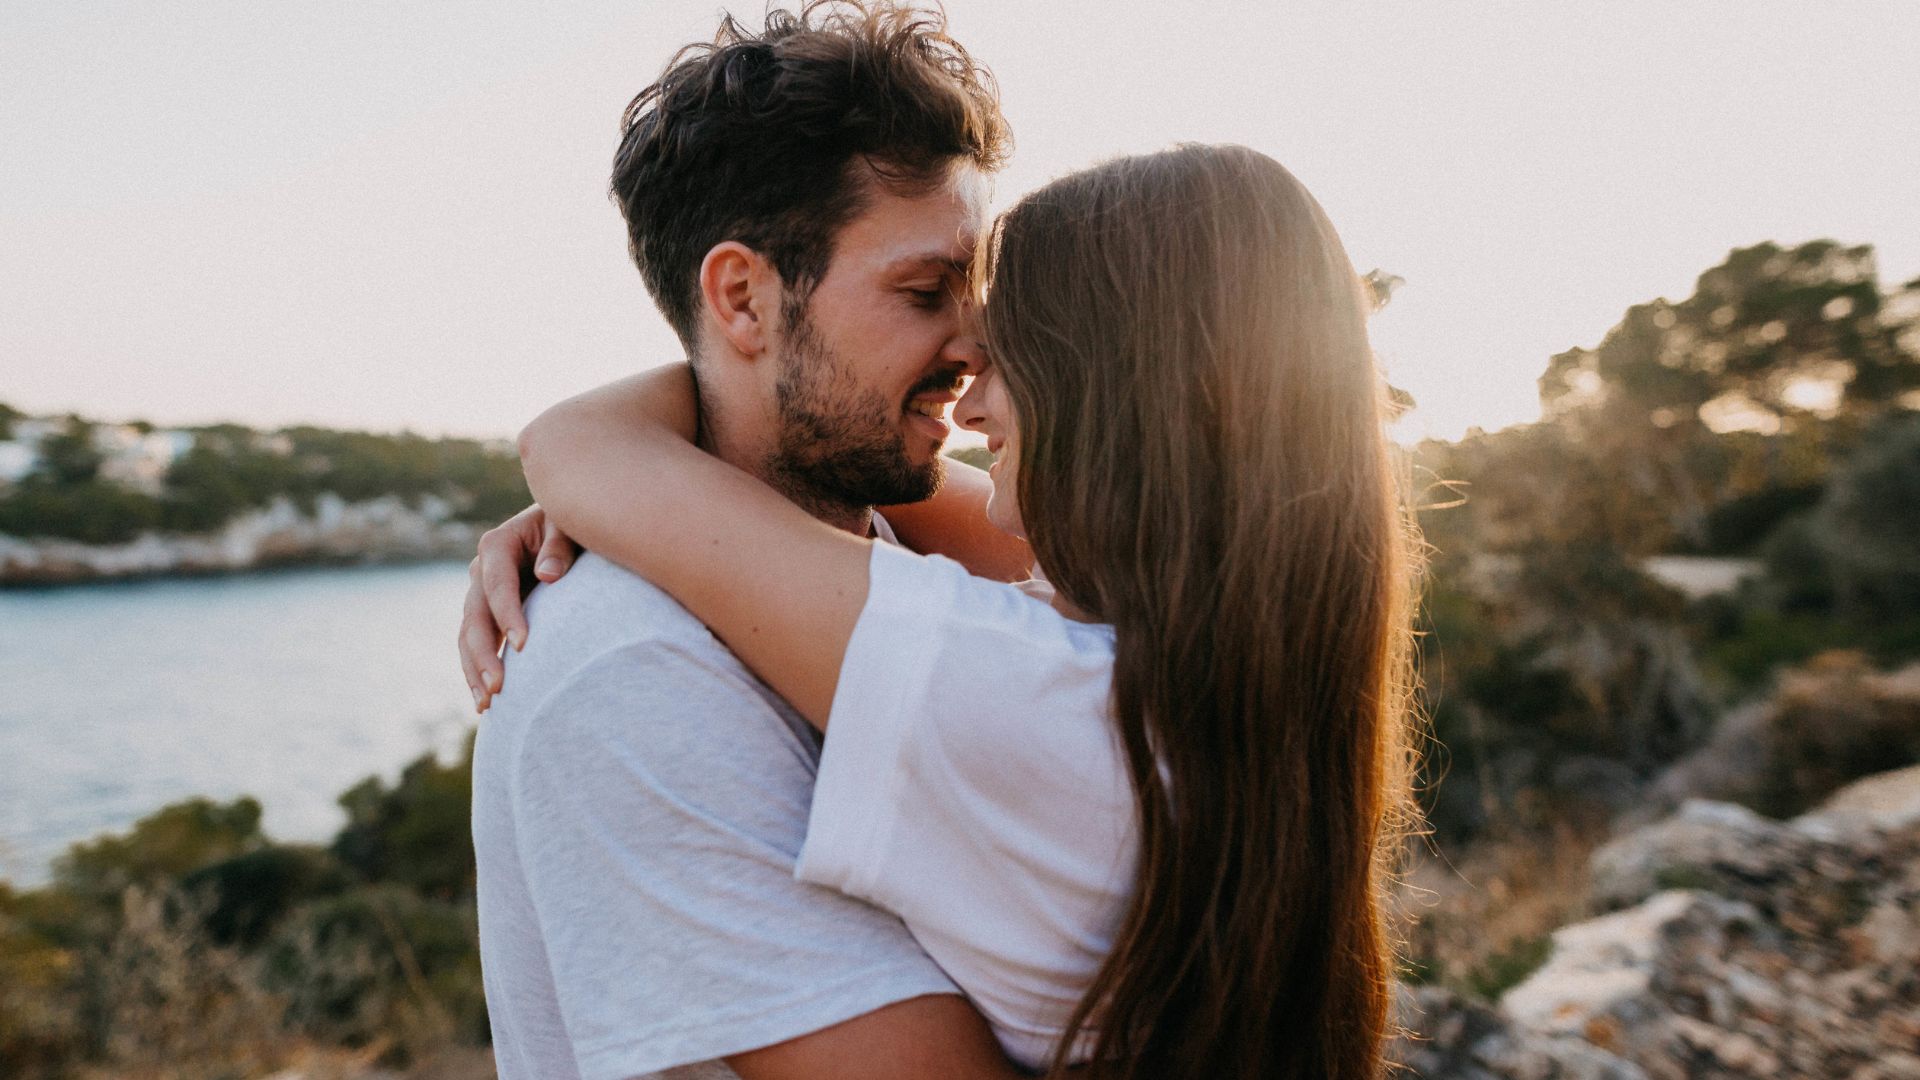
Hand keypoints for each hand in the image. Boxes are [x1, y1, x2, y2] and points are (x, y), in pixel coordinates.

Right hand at [459, 504, 578, 712]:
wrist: (567, 530)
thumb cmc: (573, 525)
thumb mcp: (569, 525)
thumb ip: (561, 546)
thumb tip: (548, 575)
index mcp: (498, 544)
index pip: (498, 584)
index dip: (507, 614)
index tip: (522, 645)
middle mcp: (482, 570)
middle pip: (475, 616)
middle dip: (484, 654)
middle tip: (498, 688)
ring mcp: (481, 594)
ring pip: (468, 636)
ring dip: (474, 670)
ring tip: (486, 704)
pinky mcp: (488, 614)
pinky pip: (477, 645)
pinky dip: (478, 671)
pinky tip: (486, 703)